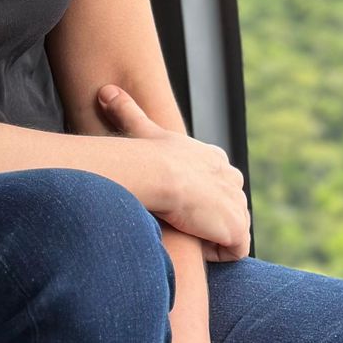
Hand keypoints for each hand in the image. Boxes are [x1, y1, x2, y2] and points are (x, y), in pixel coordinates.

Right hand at [96, 85, 250, 260]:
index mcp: (214, 159)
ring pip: (228, 230)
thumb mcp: (140, 128)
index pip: (216, 182)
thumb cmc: (148, 153)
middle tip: (177, 220)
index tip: (175, 203)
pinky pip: (233, 249)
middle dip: (207, 219)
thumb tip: (105, 90)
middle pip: (226, 207)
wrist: (158, 173)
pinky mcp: (237, 227)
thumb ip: (126, 111)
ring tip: (182, 230)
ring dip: (208, 236)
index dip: (197, 198)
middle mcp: (232, 179)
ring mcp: (237, 204)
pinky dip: (216, 251)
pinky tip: (193, 240)